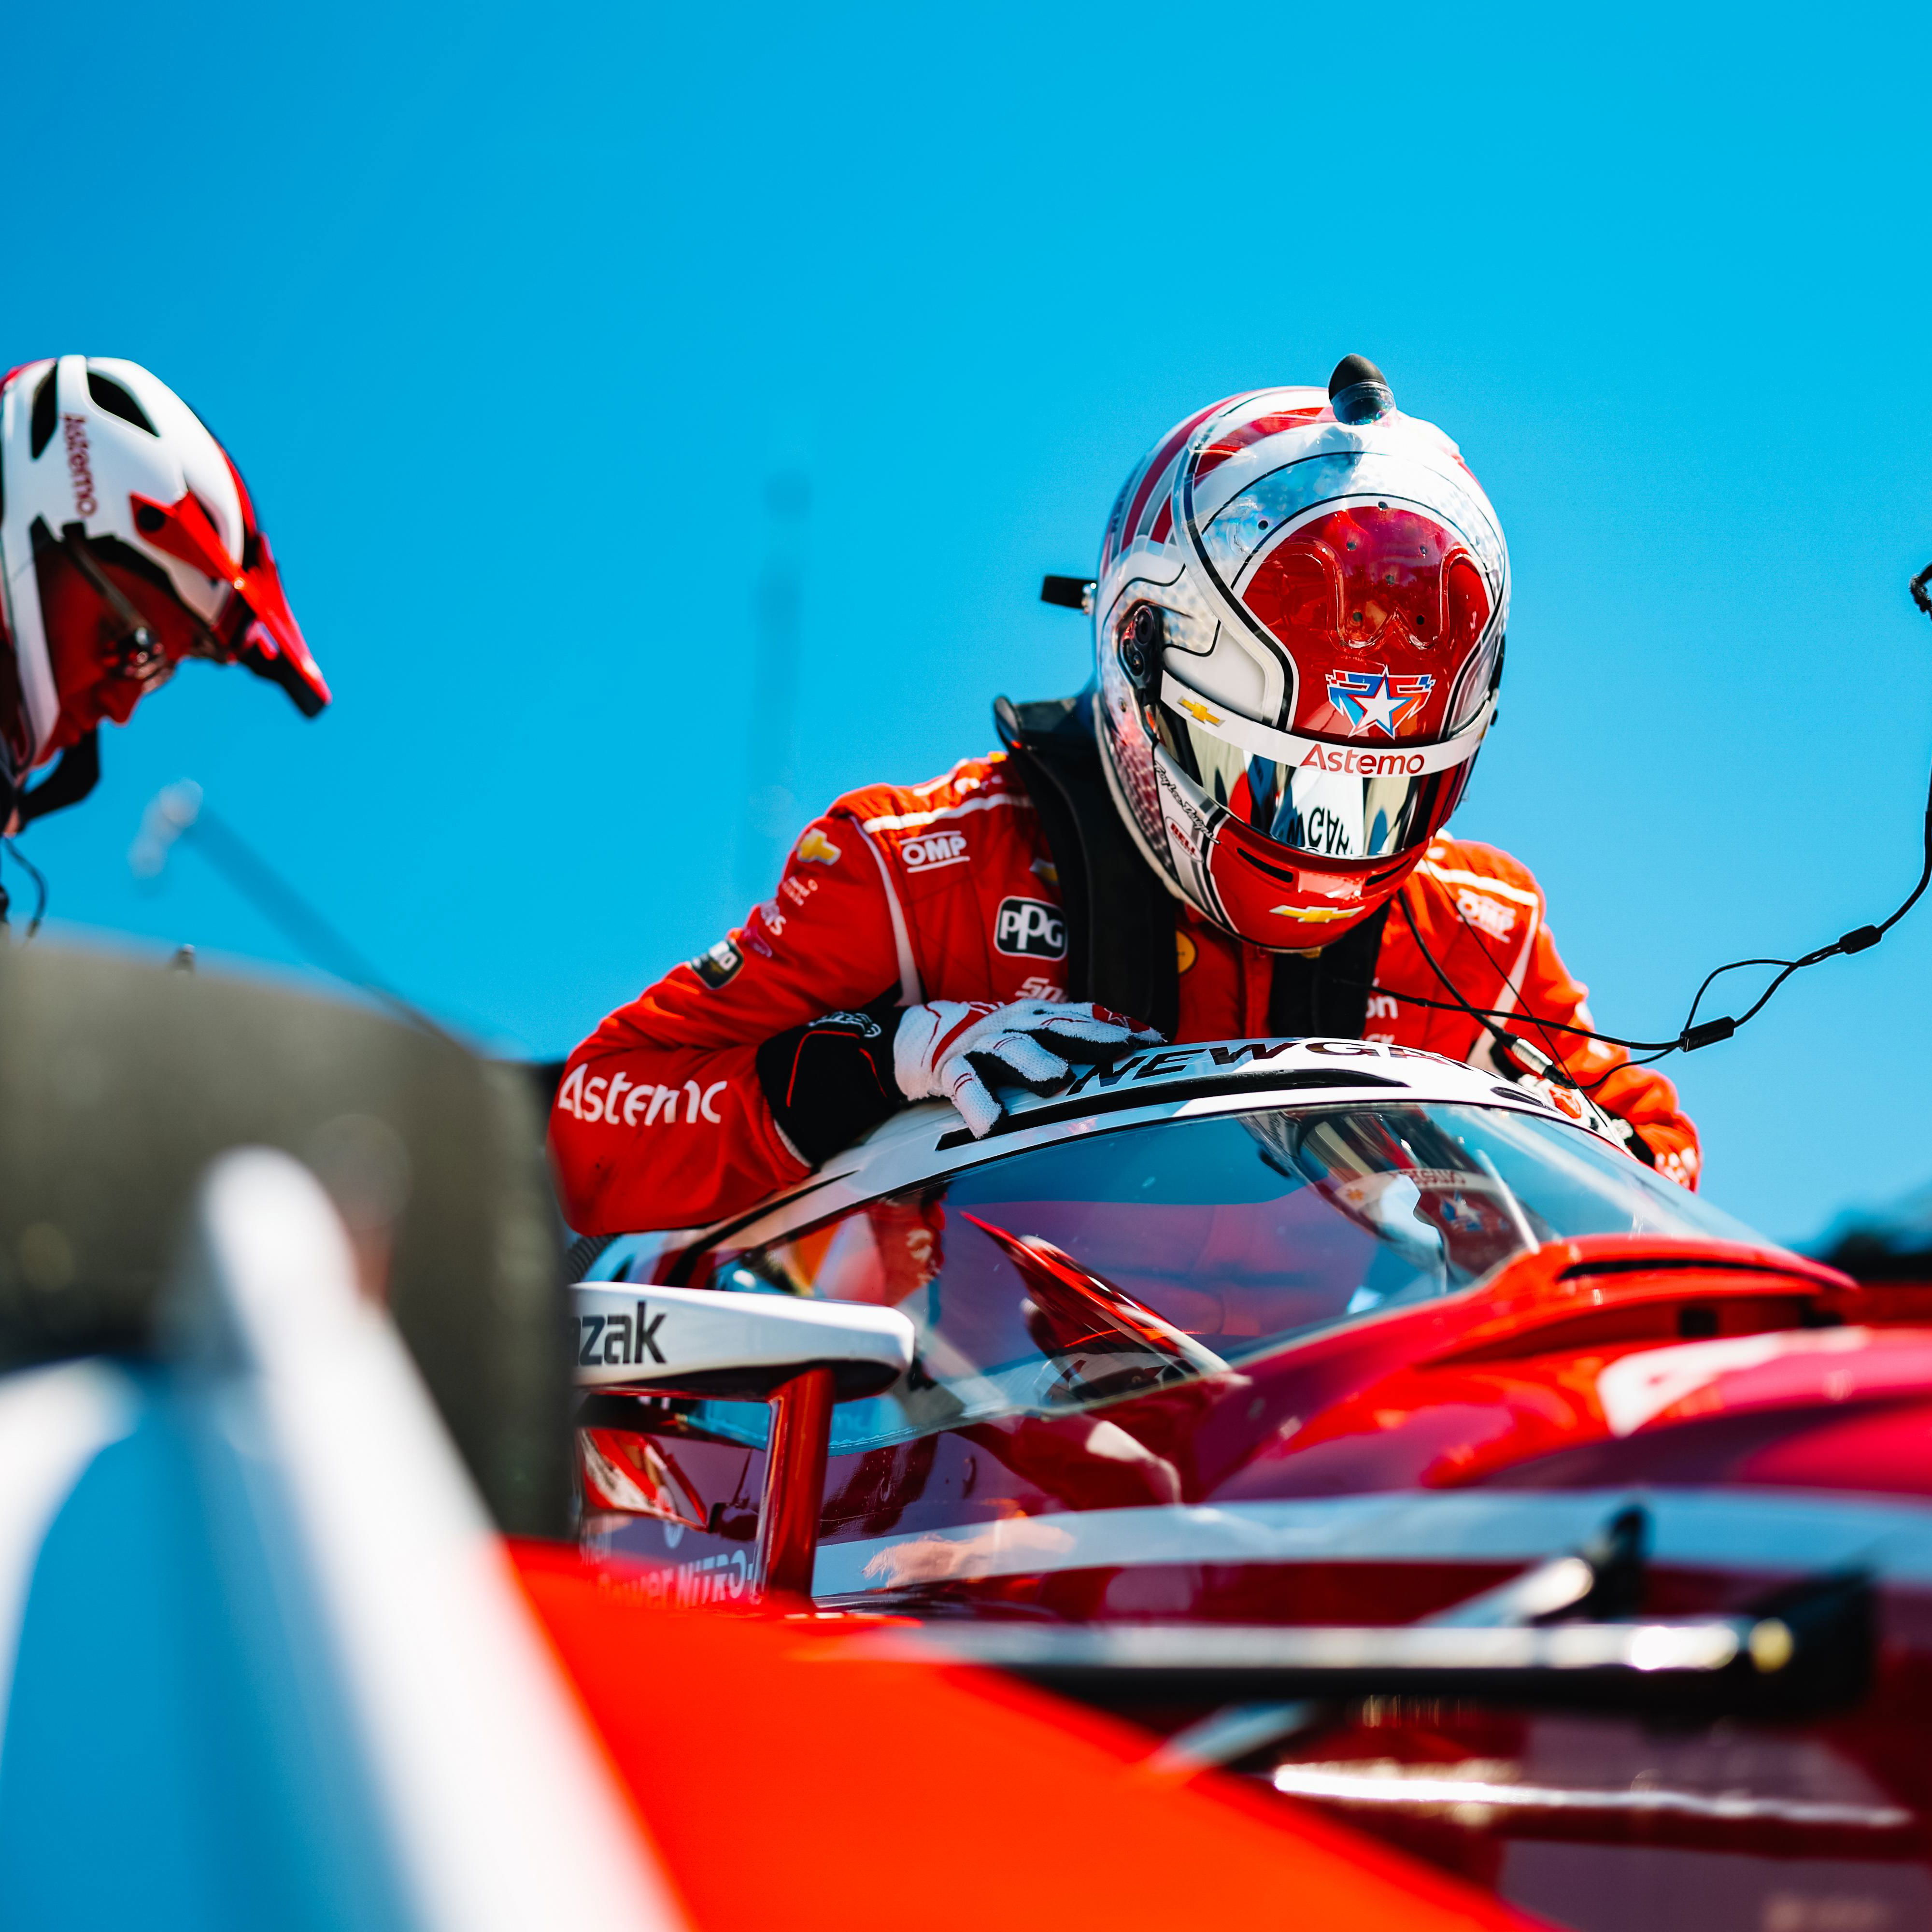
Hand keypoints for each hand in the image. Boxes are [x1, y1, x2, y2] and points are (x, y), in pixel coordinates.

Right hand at [892, 999, 1162, 1137]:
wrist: (925, 1040)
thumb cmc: (998, 1046)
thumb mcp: (1037, 1034)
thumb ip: (1080, 1037)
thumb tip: (1148, 1043)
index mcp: (1038, 1017)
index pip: (1084, 1017)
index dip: (1118, 1025)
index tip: (1154, 1040)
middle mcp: (1014, 1025)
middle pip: (1056, 1028)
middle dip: (1088, 1036)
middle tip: (1119, 1049)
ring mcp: (983, 1046)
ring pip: (1012, 1051)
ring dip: (1035, 1063)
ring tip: (1056, 1080)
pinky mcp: (953, 1070)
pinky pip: (967, 1086)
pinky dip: (979, 1104)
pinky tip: (991, 1125)